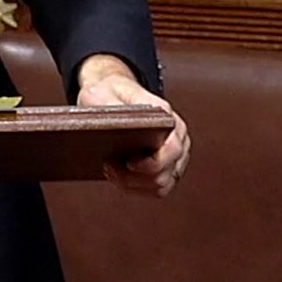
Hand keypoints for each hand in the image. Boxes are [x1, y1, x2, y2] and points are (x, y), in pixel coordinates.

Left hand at [76, 54, 190, 197]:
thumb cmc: (109, 93)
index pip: (173, 149)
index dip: (152, 163)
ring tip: (111, 171)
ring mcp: (174, 156)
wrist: (112, 94)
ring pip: (161, 185)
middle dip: (135, 177)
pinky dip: (136, 188)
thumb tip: (120, 124)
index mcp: (168, 118)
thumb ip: (112, 106)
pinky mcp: (165, 169)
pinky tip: (118, 177)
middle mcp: (178, 138)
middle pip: (166, 174)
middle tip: (109, 166)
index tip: (128, 163)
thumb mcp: (103, 93)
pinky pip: (156, 189)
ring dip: (134, 184)